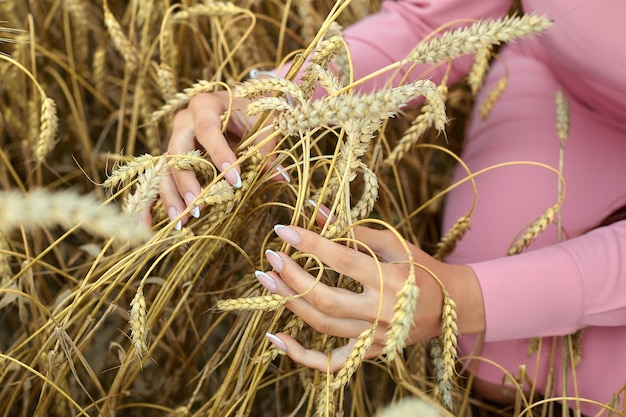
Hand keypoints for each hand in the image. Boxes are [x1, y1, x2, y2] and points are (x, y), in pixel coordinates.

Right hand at [155, 88, 286, 228]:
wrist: (240, 103)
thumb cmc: (253, 112)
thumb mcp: (264, 126)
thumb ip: (268, 151)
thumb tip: (281, 178)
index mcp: (206, 105)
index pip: (209, 131)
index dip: (220, 155)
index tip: (234, 181)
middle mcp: (184, 121)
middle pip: (178, 152)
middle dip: (186, 181)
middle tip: (197, 206)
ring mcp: (176, 139)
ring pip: (166, 169)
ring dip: (171, 196)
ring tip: (180, 222)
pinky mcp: (174, 157)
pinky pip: (162, 179)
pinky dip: (157, 201)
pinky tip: (153, 224)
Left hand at [256, 211, 484, 371]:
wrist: (448, 304)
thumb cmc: (419, 267)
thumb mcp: (394, 243)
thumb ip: (355, 229)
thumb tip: (316, 211)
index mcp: (393, 280)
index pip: (343, 261)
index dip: (311, 244)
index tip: (284, 231)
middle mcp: (384, 312)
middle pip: (326, 298)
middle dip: (293, 277)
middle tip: (271, 258)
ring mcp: (377, 338)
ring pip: (324, 325)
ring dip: (290, 303)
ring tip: (268, 281)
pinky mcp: (372, 353)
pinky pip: (333, 362)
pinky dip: (302, 355)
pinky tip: (276, 338)